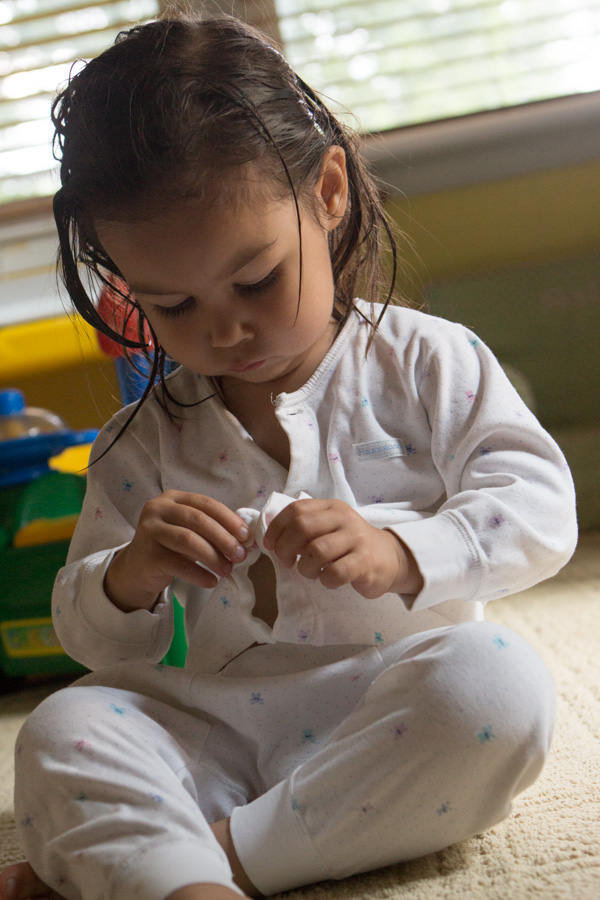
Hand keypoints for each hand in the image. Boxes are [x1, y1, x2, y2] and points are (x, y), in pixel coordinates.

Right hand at [104, 490, 249, 611]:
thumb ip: (211, 529)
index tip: (246, 536)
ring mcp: (150, 530)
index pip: (206, 504)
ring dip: (213, 557)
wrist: (137, 568)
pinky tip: (211, 581)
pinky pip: (178, 564)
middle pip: (198, 520)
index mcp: (173, 498)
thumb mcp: (189, 531)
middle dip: (224, 539)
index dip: (228, 519)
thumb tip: (245, 540)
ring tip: (227, 570)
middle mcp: (158, 508)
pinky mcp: (147, 554)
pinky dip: (198, 574)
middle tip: (240, 556)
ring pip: (188, 540)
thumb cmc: (170, 547)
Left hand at [263, 498, 422, 598]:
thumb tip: (271, 539)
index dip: (276, 528)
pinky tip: (329, 581)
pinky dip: (326, 581)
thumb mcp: (330, 528)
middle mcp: (344, 518)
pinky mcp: (365, 562)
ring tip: (312, 573)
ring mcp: (356, 539)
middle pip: (302, 527)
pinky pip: (335, 573)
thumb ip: (305, 528)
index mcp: (331, 507)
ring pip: (316, 551)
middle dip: (286, 548)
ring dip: (306, 568)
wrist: (390, 558)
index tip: (270, 546)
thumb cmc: (350, 545)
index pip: (296, 509)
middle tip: (287, 562)